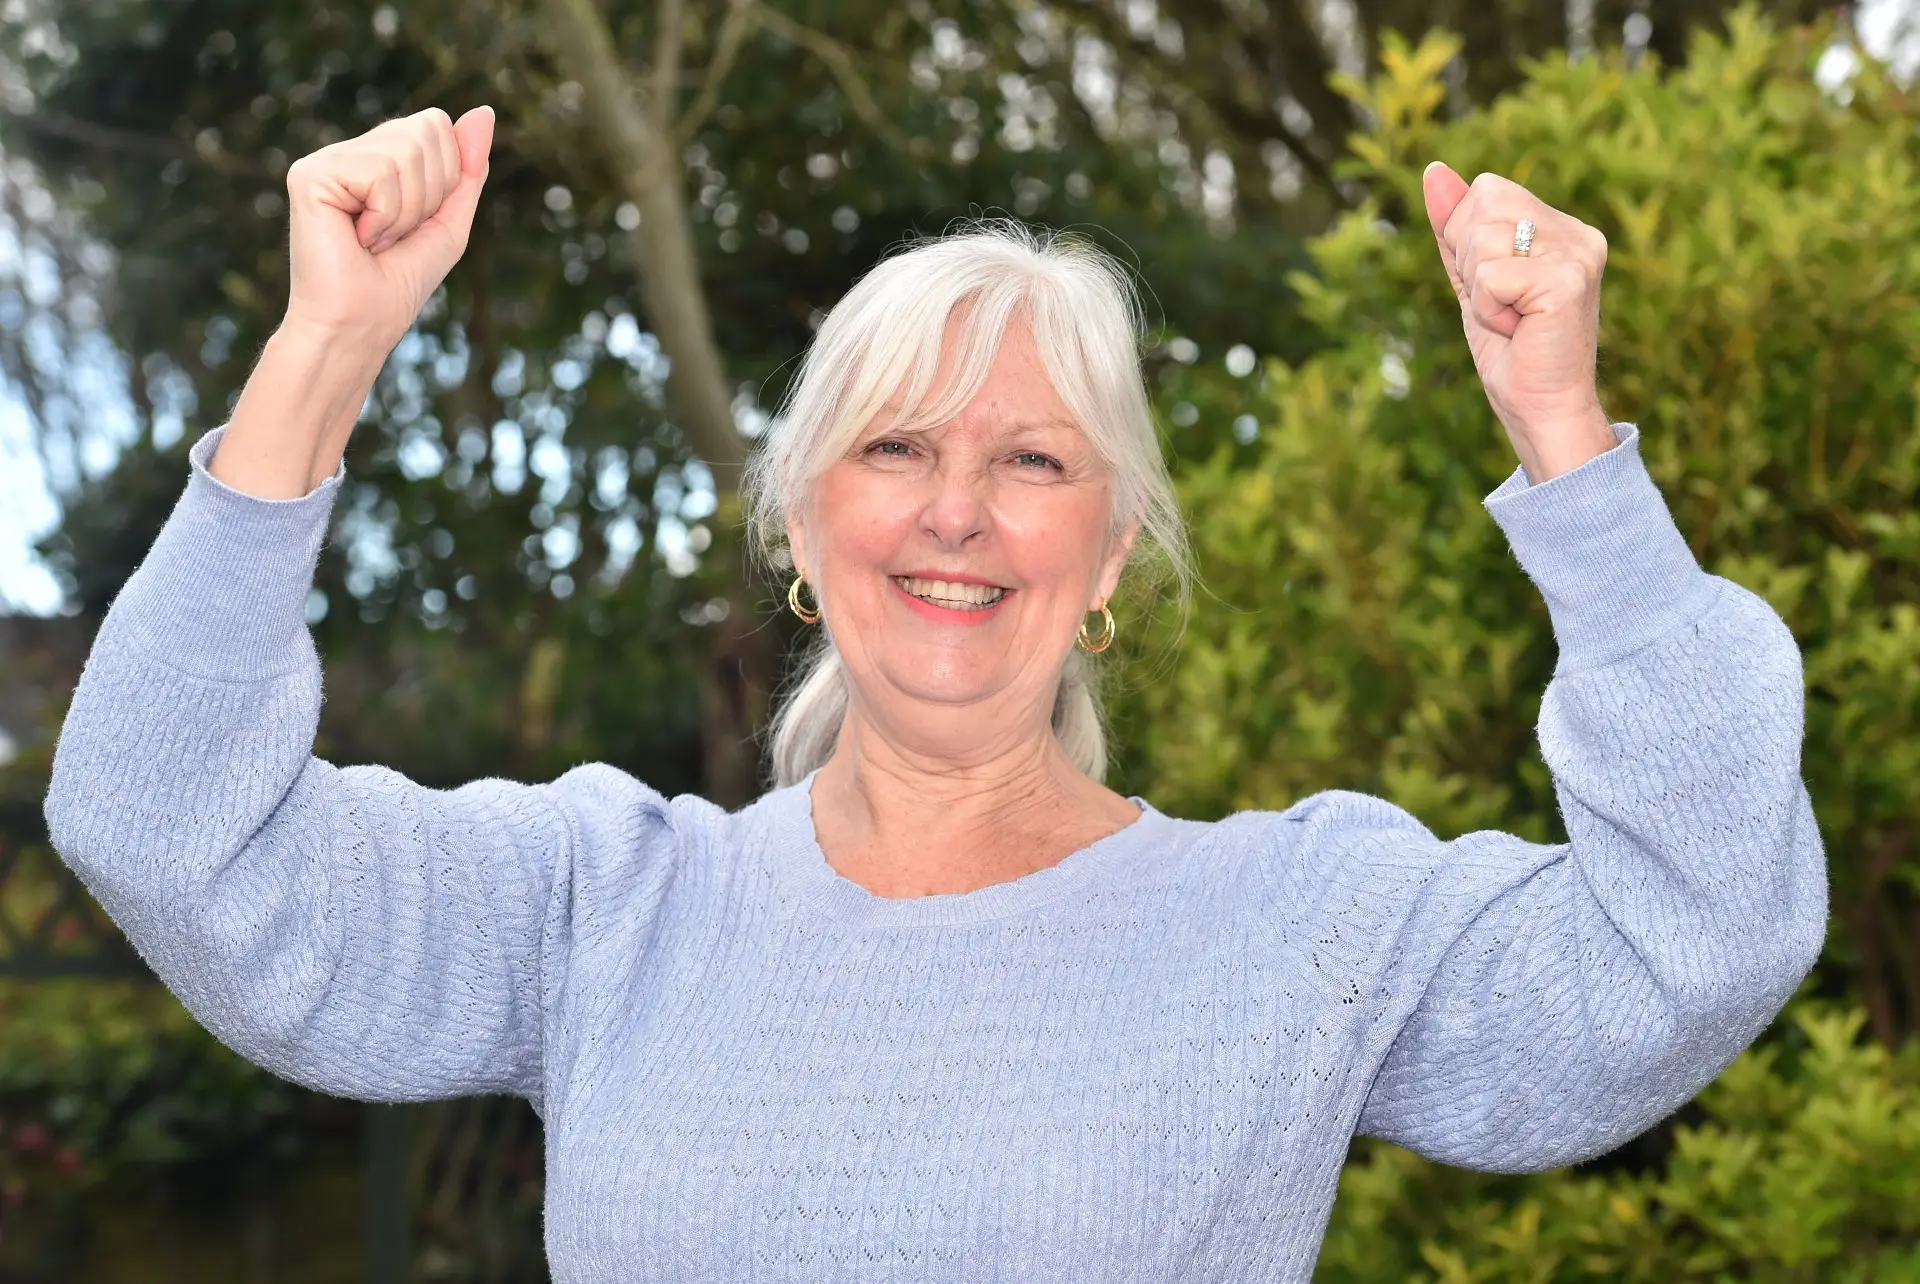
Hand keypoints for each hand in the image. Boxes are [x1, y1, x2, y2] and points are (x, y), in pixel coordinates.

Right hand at [207, 106, 492, 498]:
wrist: (360, 325)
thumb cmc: (399, 282)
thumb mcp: (449, 222)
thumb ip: (468, 169)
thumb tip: (484, 111)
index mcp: (378, 156)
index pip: (436, 126)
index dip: (446, 178)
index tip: (415, 222)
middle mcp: (349, 151)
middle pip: (426, 129)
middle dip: (430, 193)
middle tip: (394, 233)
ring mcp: (326, 159)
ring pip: (406, 150)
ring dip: (407, 210)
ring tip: (375, 238)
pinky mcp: (310, 174)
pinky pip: (381, 173)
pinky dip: (386, 215)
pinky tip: (358, 236)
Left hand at [1422, 162, 1617, 482]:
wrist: (1540, 409)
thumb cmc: (1510, 353)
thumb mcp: (1472, 280)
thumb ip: (1455, 227)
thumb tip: (1433, 171)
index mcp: (1561, 228)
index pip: (1487, 190)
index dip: (1466, 239)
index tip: (1493, 288)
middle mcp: (1577, 234)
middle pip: (1485, 201)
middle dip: (1470, 260)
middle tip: (1501, 306)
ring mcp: (1578, 253)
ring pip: (1484, 237)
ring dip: (1480, 288)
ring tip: (1511, 318)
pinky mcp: (1568, 279)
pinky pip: (1491, 275)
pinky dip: (1488, 308)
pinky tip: (1517, 328)